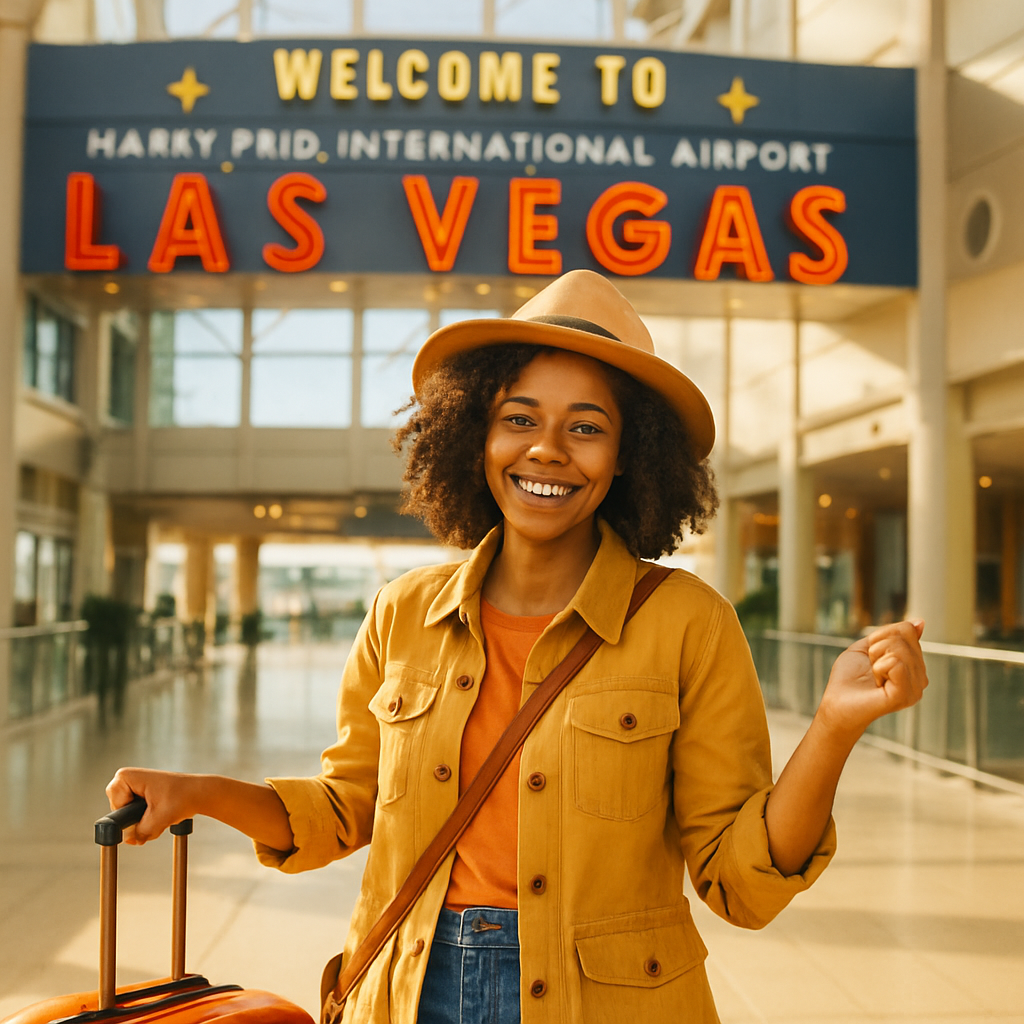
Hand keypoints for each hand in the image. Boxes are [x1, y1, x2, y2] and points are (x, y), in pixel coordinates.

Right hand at [106, 767, 198, 844]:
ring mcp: (134, 787)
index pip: (115, 804)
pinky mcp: (141, 795)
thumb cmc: (184, 795)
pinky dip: (146, 819)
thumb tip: (129, 840)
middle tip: (153, 814)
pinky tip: (158, 814)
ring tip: (159, 813)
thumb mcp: (160, 818)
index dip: (129, 813)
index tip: (144, 811)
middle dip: (135, 818)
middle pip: (118, 810)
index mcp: (127, 776)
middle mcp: (128, 779)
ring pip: (127, 814)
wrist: (199, 793)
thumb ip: (141, 831)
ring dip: (142, 820)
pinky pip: (134, 814)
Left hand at [816, 620, 927, 742]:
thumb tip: (920, 622)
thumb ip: (893, 634)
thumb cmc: (849, 677)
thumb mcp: (869, 646)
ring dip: (876, 657)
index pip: (907, 630)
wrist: (837, 703)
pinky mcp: (905, 696)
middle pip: (904, 636)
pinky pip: (896, 663)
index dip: (881, 636)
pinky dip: (879, 667)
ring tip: (873, 675)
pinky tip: (877, 683)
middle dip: (878, 645)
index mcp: (913, 666)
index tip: (872, 654)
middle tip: (871, 667)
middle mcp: (920, 677)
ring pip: (899, 648)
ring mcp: (915, 688)